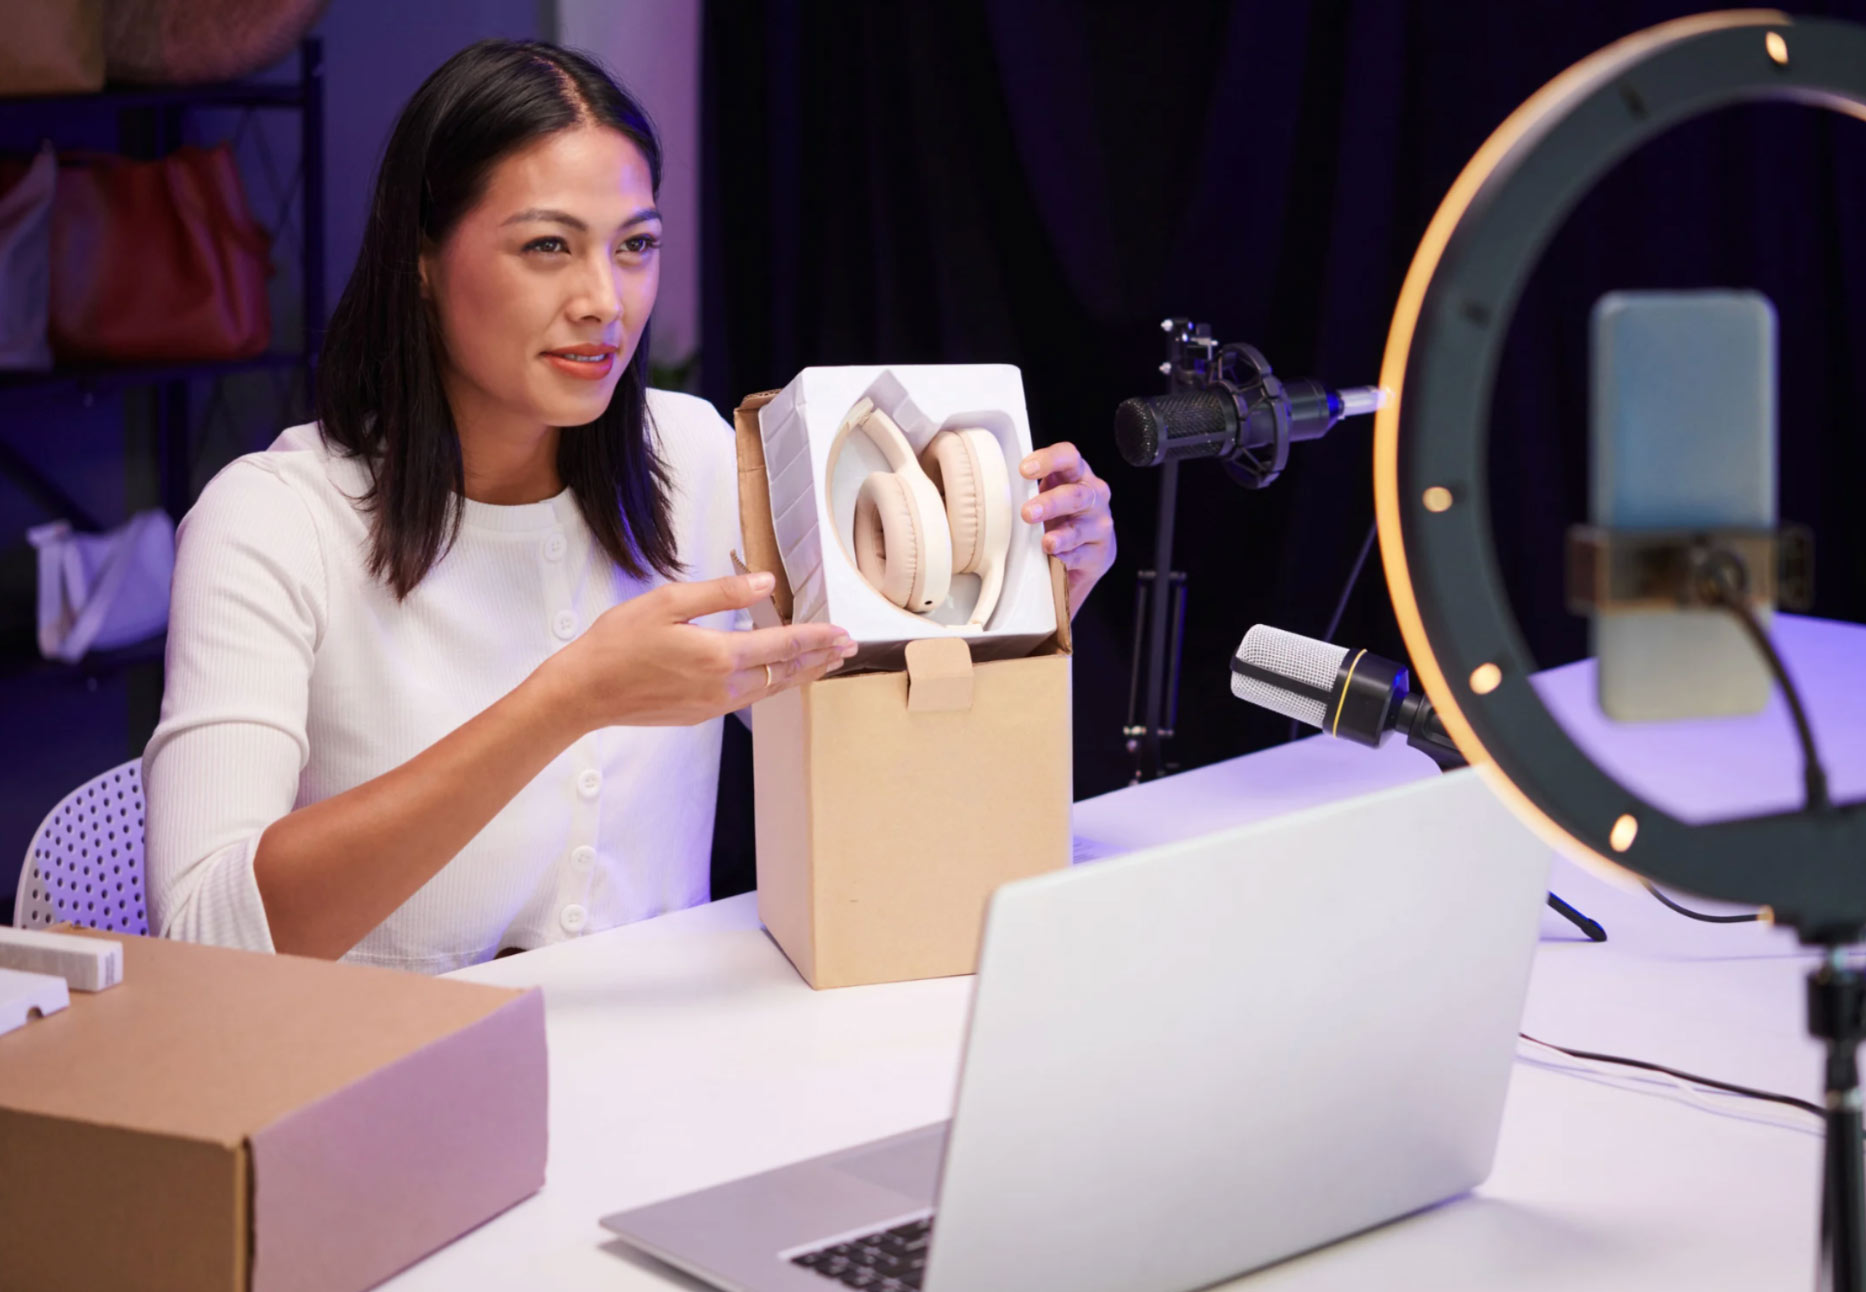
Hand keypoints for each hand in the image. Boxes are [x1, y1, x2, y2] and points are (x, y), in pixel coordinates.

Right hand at [545, 572, 855, 731]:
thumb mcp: (668, 603)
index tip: (844, 633)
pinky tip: (775, 678)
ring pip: (771, 689)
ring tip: (823, 663)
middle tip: (848, 649)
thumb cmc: (619, 642)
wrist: (585, 692)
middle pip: (786, 673)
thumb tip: (766, 584)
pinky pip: (748, 698)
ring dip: (799, 674)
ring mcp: (713, 705)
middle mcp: (724, 686)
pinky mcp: (700, 714)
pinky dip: (772, 685)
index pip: (783, 645)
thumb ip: (722, 594)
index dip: (817, 638)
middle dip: (819, 658)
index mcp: (720, 655)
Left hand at [1020, 442, 1114, 618]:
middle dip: (1051, 503)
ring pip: (1080, 528)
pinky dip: (1067, 558)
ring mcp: (1099, 525)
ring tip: (1046, 543)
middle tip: (1027, 513)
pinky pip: (1082, 556)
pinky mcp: (1101, 553)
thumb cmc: (1059, 517)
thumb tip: (992, 485)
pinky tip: (1055, 558)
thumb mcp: (1046, 495)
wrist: (1085, 554)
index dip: (1049, 460)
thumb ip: (1028, 488)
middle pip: (1076, 494)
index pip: (1069, 457)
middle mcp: (1094, 496)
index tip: (1024, 470)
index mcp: (1077, 474)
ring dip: (1061, 536)